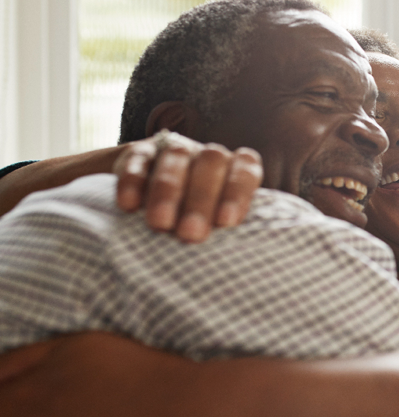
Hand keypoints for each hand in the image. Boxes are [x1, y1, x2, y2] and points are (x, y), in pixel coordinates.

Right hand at [113, 130, 262, 242]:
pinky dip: (133, 181)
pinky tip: (128, 206)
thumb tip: (251, 265)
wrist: (157, 197)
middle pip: (212, 164)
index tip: (227, 221)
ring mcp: (175, 151)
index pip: (247, 169)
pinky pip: (138, 161)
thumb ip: (237, 234)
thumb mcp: (223, 226)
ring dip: (168, 190)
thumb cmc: (205, 223)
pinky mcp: (140, 154)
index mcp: (237, 170)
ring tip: (159, 224)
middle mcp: (209, 156)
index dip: (239, 192)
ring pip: (176, 159)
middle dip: (202, 199)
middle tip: (190, 234)